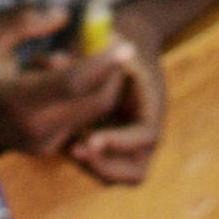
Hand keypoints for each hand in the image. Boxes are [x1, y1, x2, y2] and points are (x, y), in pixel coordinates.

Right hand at [0, 7, 132, 163]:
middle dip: (112, 71)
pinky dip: (85, 93)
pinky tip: (57, 72)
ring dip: (98, 81)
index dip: (103, 63)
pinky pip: (82, 117)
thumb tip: (63, 16)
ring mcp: (45, 144)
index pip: (73, 84)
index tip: (126, 42)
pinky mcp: (50, 148)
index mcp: (18, 101)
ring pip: (93, 110)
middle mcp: (37, 129)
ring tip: (66, 53)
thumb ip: (23, 21)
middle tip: (110, 38)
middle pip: (96, 101)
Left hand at [62, 26, 167, 186]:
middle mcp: (145, 130)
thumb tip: (66, 62)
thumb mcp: (111, 44)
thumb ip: (95, 58)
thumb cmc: (116, 43)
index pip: (146, 136)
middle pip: (135, 172)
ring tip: (68, 147)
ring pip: (117, 175)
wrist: (126, 47)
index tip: (91, 138)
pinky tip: (66, 142)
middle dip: (105, 166)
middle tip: (74, 149)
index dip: (120, 141)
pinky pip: (102, 166)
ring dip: (93, 167)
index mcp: (152, 105)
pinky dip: (86, 160)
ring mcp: (132, 143)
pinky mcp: (115, 147)